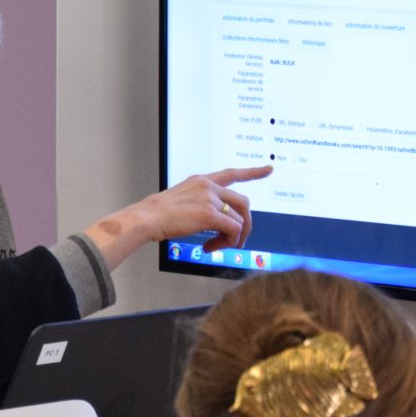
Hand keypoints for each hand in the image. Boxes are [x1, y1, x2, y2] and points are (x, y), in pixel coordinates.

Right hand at [81, 164, 272, 269]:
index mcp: (201, 180)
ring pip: (238, 219)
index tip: (269, 169)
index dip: (253, 172)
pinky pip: (233, 230)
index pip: (232, 173)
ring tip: (218, 246)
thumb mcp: (180, 201)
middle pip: (243, 203)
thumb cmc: (156, 215)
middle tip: (238, 240)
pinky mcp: (210, 214)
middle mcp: (208, 186)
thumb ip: (200, 205)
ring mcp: (210, 198)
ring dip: (233, 238)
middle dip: (245, 224)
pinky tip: (211, 247)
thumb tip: (217, 224)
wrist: (146, 218)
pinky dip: (228, 242)